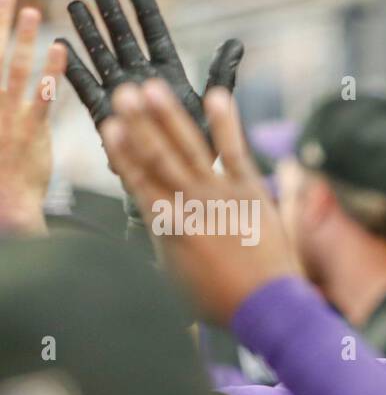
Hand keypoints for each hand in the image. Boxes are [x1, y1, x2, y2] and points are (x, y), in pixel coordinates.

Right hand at [0, 0, 65, 234]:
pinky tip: (60, 49)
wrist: (4, 204)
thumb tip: (8, 78)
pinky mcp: (32, 130)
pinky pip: (43, 95)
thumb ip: (4, 99)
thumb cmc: (0, 169)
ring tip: (30, 11)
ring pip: (13, 68)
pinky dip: (51, 72)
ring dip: (21, 38)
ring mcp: (7, 115)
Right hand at [58, 0, 241, 148]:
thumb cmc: (201, 146)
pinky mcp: (105, 113)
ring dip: (89, 32)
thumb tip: (236, 42)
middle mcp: (143, 80)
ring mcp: (122, 94)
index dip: (146, 12)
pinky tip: (62, 47)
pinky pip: (86, 87)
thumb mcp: (213, 106)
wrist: (181, 180)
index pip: (156, 35)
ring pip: (103, 56)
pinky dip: (74, 69)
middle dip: (112, 14)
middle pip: (124, 40)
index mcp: (169, 75)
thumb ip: (222, 74)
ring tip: (75, 5)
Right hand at [101, 79, 297, 321]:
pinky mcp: (252, 192)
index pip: (138, 180)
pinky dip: (226, 124)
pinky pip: (236, 152)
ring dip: (170, 116)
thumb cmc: (221, 300)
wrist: (267, 306)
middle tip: (124, 92)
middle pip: (158, 157)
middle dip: (139, 123)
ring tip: (153, 88)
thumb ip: (164, 242)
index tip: (108, 124)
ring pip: (190, 148)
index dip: (122, 151)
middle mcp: (190, 204)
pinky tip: (216, 95)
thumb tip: (155, 221)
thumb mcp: (175, 275)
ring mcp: (222, 195)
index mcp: (167, 226)